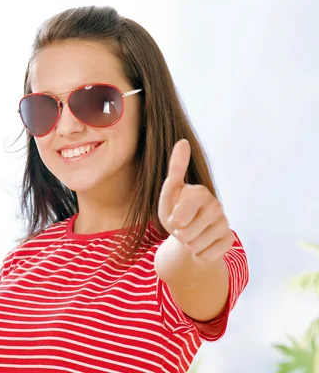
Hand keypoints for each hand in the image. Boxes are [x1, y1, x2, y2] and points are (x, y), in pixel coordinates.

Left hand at [158, 139, 232, 263]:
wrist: (186, 236)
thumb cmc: (175, 213)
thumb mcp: (168, 194)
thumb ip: (176, 170)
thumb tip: (183, 141)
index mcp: (200, 192)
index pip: (185, 209)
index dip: (176, 218)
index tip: (175, 218)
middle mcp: (216, 205)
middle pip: (188, 230)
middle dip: (179, 234)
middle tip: (181, 228)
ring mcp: (224, 222)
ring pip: (197, 244)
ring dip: (188, 244)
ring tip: (190, 236)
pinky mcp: (229, 240)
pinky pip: (207, 255)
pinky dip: (198, 255)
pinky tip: (200, 246)